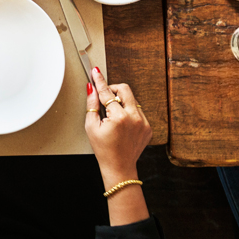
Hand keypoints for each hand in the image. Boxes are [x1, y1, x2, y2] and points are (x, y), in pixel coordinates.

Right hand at [85, 67, 150, 184]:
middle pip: (124, 89)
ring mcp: (143, 122)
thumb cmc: (104, 150)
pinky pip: (138, 110)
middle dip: (113, 89)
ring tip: (113, 116)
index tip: (96, 72)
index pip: (107, 92)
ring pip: (132, 99)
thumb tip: (91, 88)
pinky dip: (129, 112)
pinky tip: (122, 124)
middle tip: (105, 97)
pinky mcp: (148, 126)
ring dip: (121, 101)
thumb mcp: (91, 127)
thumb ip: (92, 105)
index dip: (99, 81)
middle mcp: (134, 117)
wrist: (119, 167)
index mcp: (119, 117)